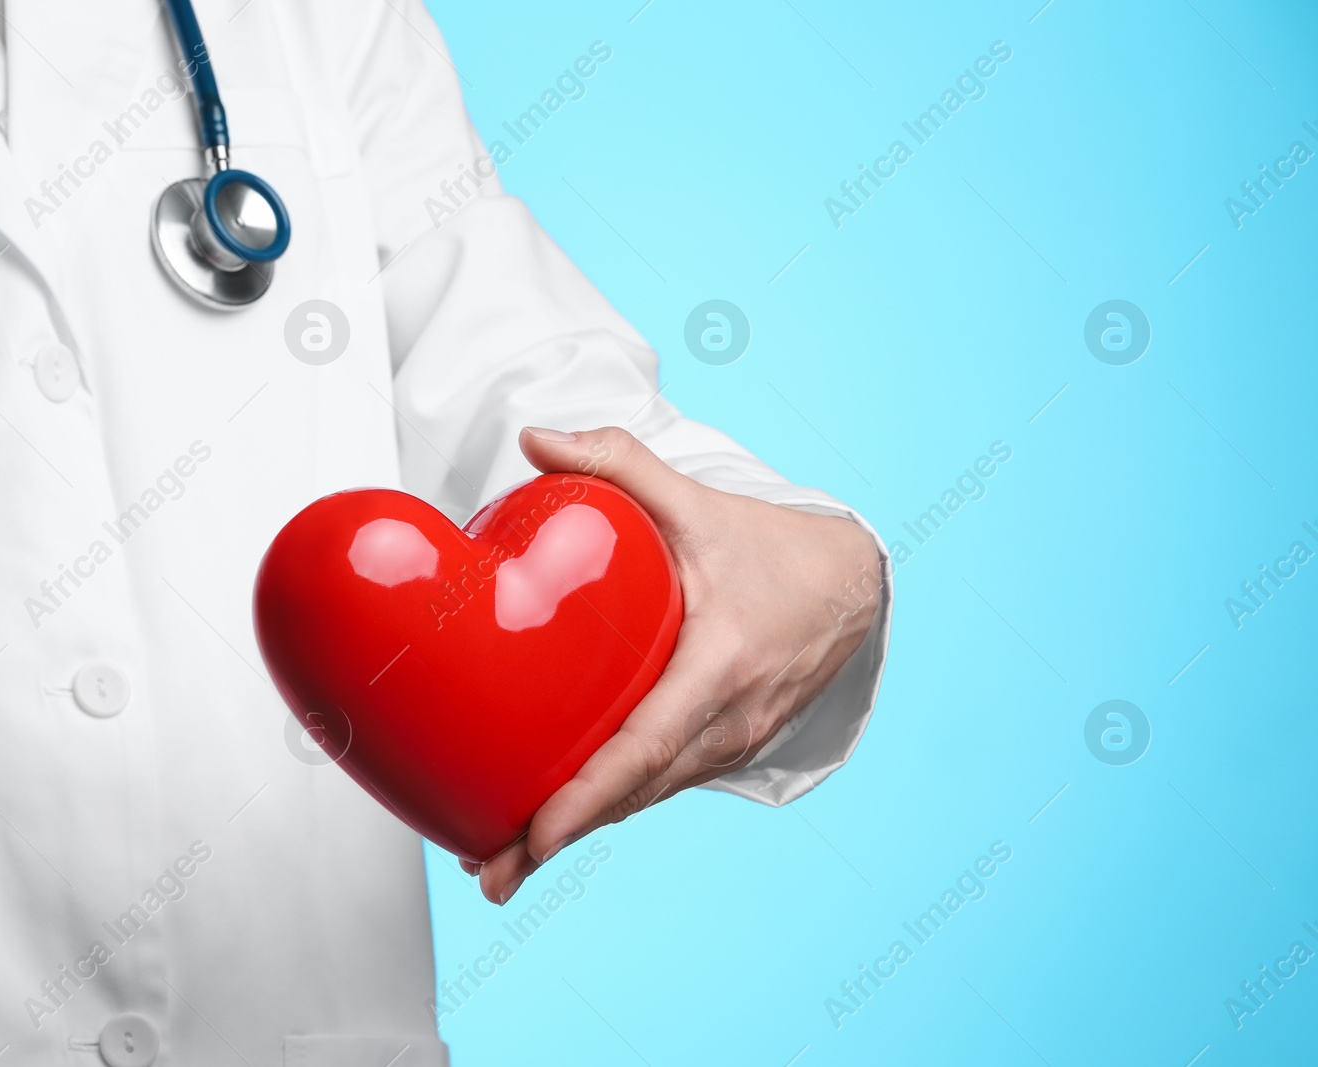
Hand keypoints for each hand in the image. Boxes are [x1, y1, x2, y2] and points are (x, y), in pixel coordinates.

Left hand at [462, 426, 882, 903]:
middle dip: (559, 839)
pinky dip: (610, 808)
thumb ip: (617, 463)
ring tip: (504, 864)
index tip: (534, 836)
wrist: (853, 585)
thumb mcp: (697, 499)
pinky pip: (660, 784)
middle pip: (634, 794)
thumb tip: (532, 439)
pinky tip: (556, 823)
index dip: (588, 798)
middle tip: (490, 873)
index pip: (646, 746)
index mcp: (719, 666)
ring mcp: (731, 743)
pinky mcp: (725, 748)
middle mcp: (728, 721)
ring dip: (578, 834)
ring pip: (645, 798)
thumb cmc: (768, 546)